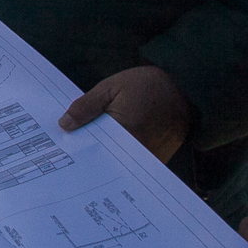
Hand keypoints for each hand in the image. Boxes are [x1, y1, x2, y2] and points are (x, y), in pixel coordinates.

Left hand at [58, 65, 191, 162]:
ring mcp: (151, 156)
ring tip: (90, 149)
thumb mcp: (110, 88)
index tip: (63, 147)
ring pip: (120, 163)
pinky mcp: (159, 157)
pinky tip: (111, 148)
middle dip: (90, 153)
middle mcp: (139, 149)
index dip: (78, 147)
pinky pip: (134, 163)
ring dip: (106, 157)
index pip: (93, 148)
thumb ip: (86, 107)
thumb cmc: (146, 84)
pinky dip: (122, 157)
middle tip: (71, 150)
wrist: (184, 86)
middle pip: (107, 159)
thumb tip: (64, 125)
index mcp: (125, 131)